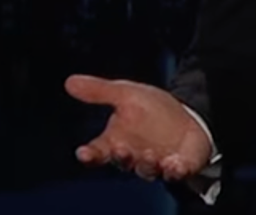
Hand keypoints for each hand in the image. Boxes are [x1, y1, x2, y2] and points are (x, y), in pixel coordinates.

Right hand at [65, 74, 211, 182]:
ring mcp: (156, 164)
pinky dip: (174, 171)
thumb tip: (69, 81)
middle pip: (123, 162)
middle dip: (121, 157)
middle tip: (121, 148)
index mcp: (116, 142)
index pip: (98, 152)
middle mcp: (134, 157)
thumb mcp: (127, 94)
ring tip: (150, 154)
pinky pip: (175, 174)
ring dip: (147, 164)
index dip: (90, 154)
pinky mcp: (179, 167)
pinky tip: (174, 164)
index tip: (83, 152)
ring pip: (147, 170)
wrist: (186, 115)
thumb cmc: (151, 109)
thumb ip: (100, 91)